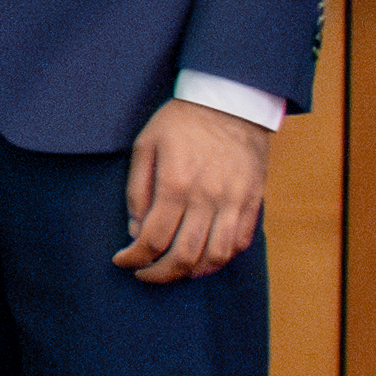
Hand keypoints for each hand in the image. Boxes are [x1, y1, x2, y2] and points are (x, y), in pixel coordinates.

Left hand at [118, 97, 271, 283]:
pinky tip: (203, 260)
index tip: (122, 261)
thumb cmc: (181, 122)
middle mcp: (207, 198)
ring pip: (216, 256)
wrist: (231, 102)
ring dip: (191, 272)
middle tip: (144, 274)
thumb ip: (137, 191)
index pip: (152, 239)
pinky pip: (240, 242)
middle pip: (184, 255)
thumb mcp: (145, 146)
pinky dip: (221, 258)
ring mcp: (235, 201)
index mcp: (175, 184)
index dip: (134, 258)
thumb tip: (136, 230)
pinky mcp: (254, 201)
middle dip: (159, 274)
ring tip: (173, 271)